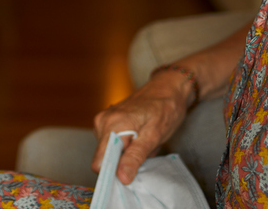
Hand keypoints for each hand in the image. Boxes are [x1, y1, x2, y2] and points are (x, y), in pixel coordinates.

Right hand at [92, 69, 194, 183]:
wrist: (168, 89)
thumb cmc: (165, 109)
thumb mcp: (154, 136)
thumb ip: (135, 157)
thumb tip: (121, 178)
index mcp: (112, 125)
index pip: (99, 162)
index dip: (112, 173)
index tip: (128, 178)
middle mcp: (103, 121)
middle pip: (104, 158)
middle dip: (122, 163)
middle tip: (143, 154)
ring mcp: (104, 120)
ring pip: (108, 152)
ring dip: (125, 155)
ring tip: (142, 144)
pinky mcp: (108, 121)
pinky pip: (112, 143)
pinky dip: (125, 147)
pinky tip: (138, 139)